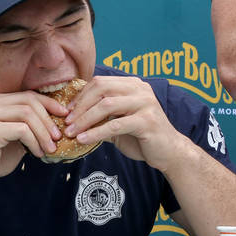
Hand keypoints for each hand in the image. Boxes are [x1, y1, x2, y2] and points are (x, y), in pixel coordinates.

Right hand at [0, 91, 65, 191]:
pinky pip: (21, 130)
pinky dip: (34, 142)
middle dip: (48, 119)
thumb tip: (57, 120)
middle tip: (58, 137)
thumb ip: (29, 125)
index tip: (63, 115)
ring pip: (27, 115)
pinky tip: (37, 153)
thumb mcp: (15, 137)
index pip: (28, 95)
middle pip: (29, 102)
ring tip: (50, 147)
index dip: (49, 103)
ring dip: (43, 132)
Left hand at [63, 76, 187, 171]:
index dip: (80, 96)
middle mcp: (140, 89)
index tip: (67, 111)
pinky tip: (83, 139)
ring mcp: (145, 103)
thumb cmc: (142, 137)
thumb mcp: (118, 123)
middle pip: (101, 89)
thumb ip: (101, 116)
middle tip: (66, 122)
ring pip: (106, 105)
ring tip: (71, 132)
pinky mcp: (147, 121)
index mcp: (133, 85)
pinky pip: (115, 125)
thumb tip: (73, 117)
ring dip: (85, 119)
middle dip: (80, 106)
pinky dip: (96, 132)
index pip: (100, 82)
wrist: (168, 152)